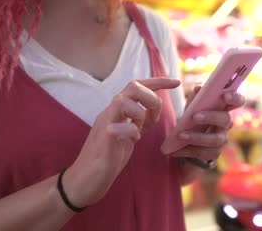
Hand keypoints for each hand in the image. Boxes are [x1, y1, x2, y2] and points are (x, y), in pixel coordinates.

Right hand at [63, 78, 179, 206]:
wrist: (84, 180)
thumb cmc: (108, 157)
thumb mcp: (128, 134)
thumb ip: (137, 121)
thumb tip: (152, 112)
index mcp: (117, 110)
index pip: (137, 86)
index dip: (158, 81)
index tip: (176, 82)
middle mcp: (110, 112)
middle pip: (132, 85)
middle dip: (151, 97)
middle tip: (154, 117)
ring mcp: (105, 124)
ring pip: (123, 101)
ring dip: (141, 114)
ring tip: (141, 131)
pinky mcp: (103, 140)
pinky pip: (117, 127)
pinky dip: (132, 131)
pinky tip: (134, 141)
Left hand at [171, 85, 244, 161]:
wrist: (188, 141)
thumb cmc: (194, 117)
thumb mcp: (194, 106)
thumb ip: (196, 96)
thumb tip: (199, 87)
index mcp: (224, 108)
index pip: (238, 101)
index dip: (235, 98)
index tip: (225, 96)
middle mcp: (226, 124)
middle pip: (225, 119)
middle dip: (211, 117)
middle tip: (194, 116)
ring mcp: (222, 139)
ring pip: (214, 139)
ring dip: (197, 137)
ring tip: (180, 135)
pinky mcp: (214, 153)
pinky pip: (202, 152)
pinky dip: (187, 150)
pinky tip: (175, 150)